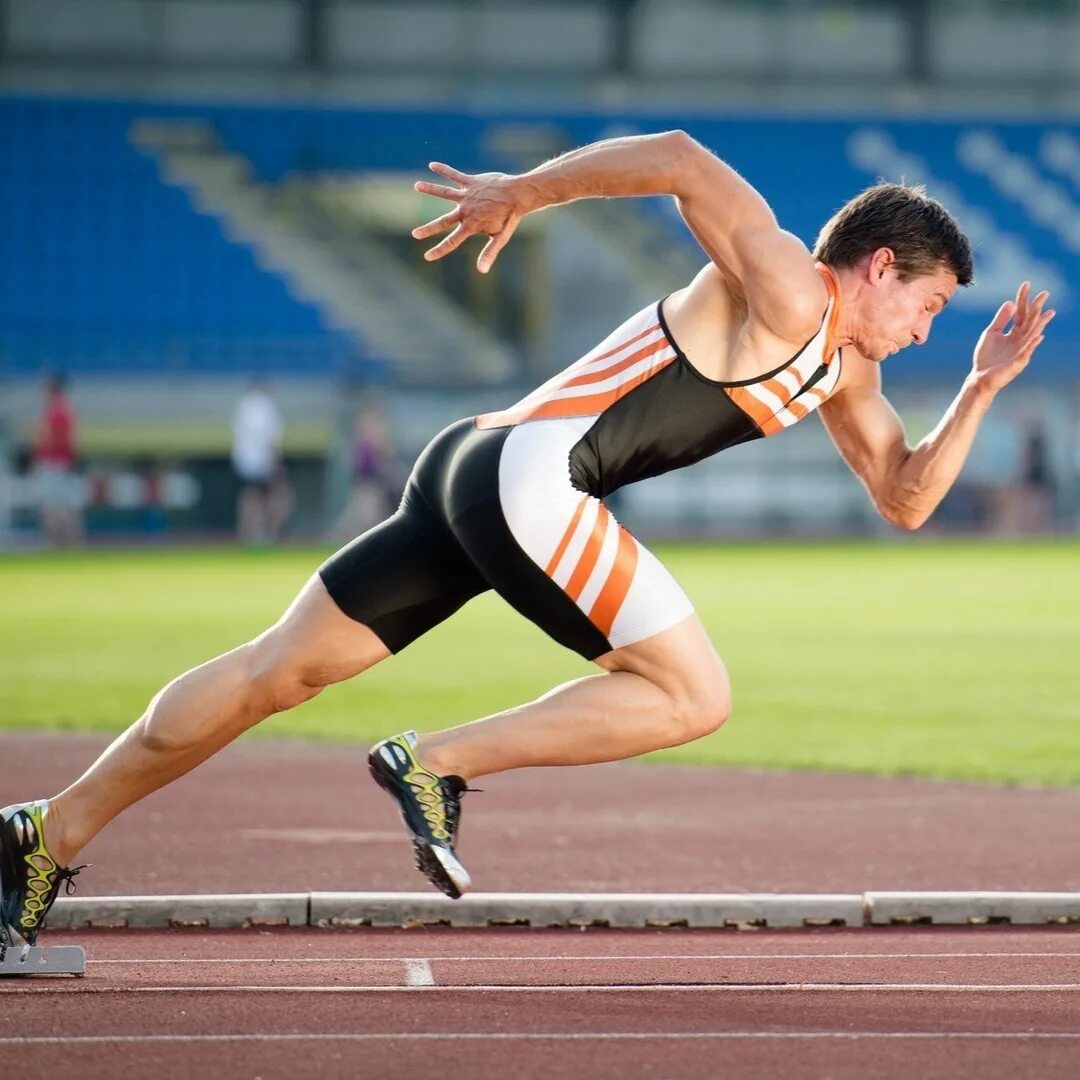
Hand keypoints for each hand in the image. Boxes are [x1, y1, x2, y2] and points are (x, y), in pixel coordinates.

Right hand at [412, 163, 526, 272]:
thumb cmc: (510, 217)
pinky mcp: (471, 183)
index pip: (452, 241)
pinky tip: (432, 165)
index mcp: (471, 225)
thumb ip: (489, 253)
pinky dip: (444, 170)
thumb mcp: (500, 238)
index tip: (427, 257)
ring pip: (444, 192)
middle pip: (443, 221)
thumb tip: (482, 270)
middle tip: (415, 234)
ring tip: (416, 186)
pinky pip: (454, 175)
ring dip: (430, 189)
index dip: (439, 250)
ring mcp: (467, 195)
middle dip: (428, 229)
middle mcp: (466, 211)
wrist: (518, 195)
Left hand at [970, 282, 1054, 394]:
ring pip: (1032, 334)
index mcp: (1014, 332)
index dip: (1023, 299)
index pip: (1021, 312)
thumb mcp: (991, 333)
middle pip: (1030, 321)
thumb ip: (1001, 319)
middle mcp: (1020, 340)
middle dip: (1036, 308)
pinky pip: (1026, 352)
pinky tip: (1039, 336)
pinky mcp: (1018, 362)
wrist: (979, 377)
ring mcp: (1021, 351)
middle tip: (1044, 293)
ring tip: (1049, 313)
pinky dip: (1032, 344)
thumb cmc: (986, 357)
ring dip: (1040, 324)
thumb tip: (1010, 302)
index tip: (1026, 284)